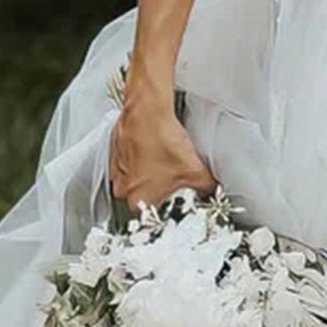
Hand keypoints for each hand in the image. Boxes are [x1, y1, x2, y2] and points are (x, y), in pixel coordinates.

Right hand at [109, 97, 217, 214]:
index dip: (167, 206)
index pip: (152, 215)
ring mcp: (116, 167)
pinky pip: (128, 160)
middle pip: (142, 197)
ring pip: (133, 178)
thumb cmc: (161, 141)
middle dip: (157, 190)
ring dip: (147, 173)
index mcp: (138, 199)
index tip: (174, 199)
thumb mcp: (195, 170)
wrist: (148, 112)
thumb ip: (205, 186)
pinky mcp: (116, 150)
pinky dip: (140, 157)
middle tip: (172, 179)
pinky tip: (154, 148)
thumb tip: (210, 189)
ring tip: (163, 161)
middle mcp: (122, 187)